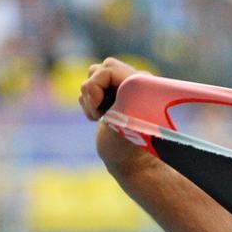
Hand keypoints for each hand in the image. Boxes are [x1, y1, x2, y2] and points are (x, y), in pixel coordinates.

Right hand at [81, 57, 158, 172]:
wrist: (134, 165)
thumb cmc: (129, 145)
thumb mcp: (119, 116)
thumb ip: (106, 90)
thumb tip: (102, 67)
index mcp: (142, 83)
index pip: (108, 68)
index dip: (97, 86)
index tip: (102, 111)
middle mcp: (135, 83)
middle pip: (99, 69)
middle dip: (92, 90)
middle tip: (101, 113)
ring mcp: (123, 92)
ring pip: (92, 78)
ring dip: (89, 99)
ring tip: (101, 118)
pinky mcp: (114, 102)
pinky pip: (91, 91)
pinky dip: (89, 105)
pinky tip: (99, 120)